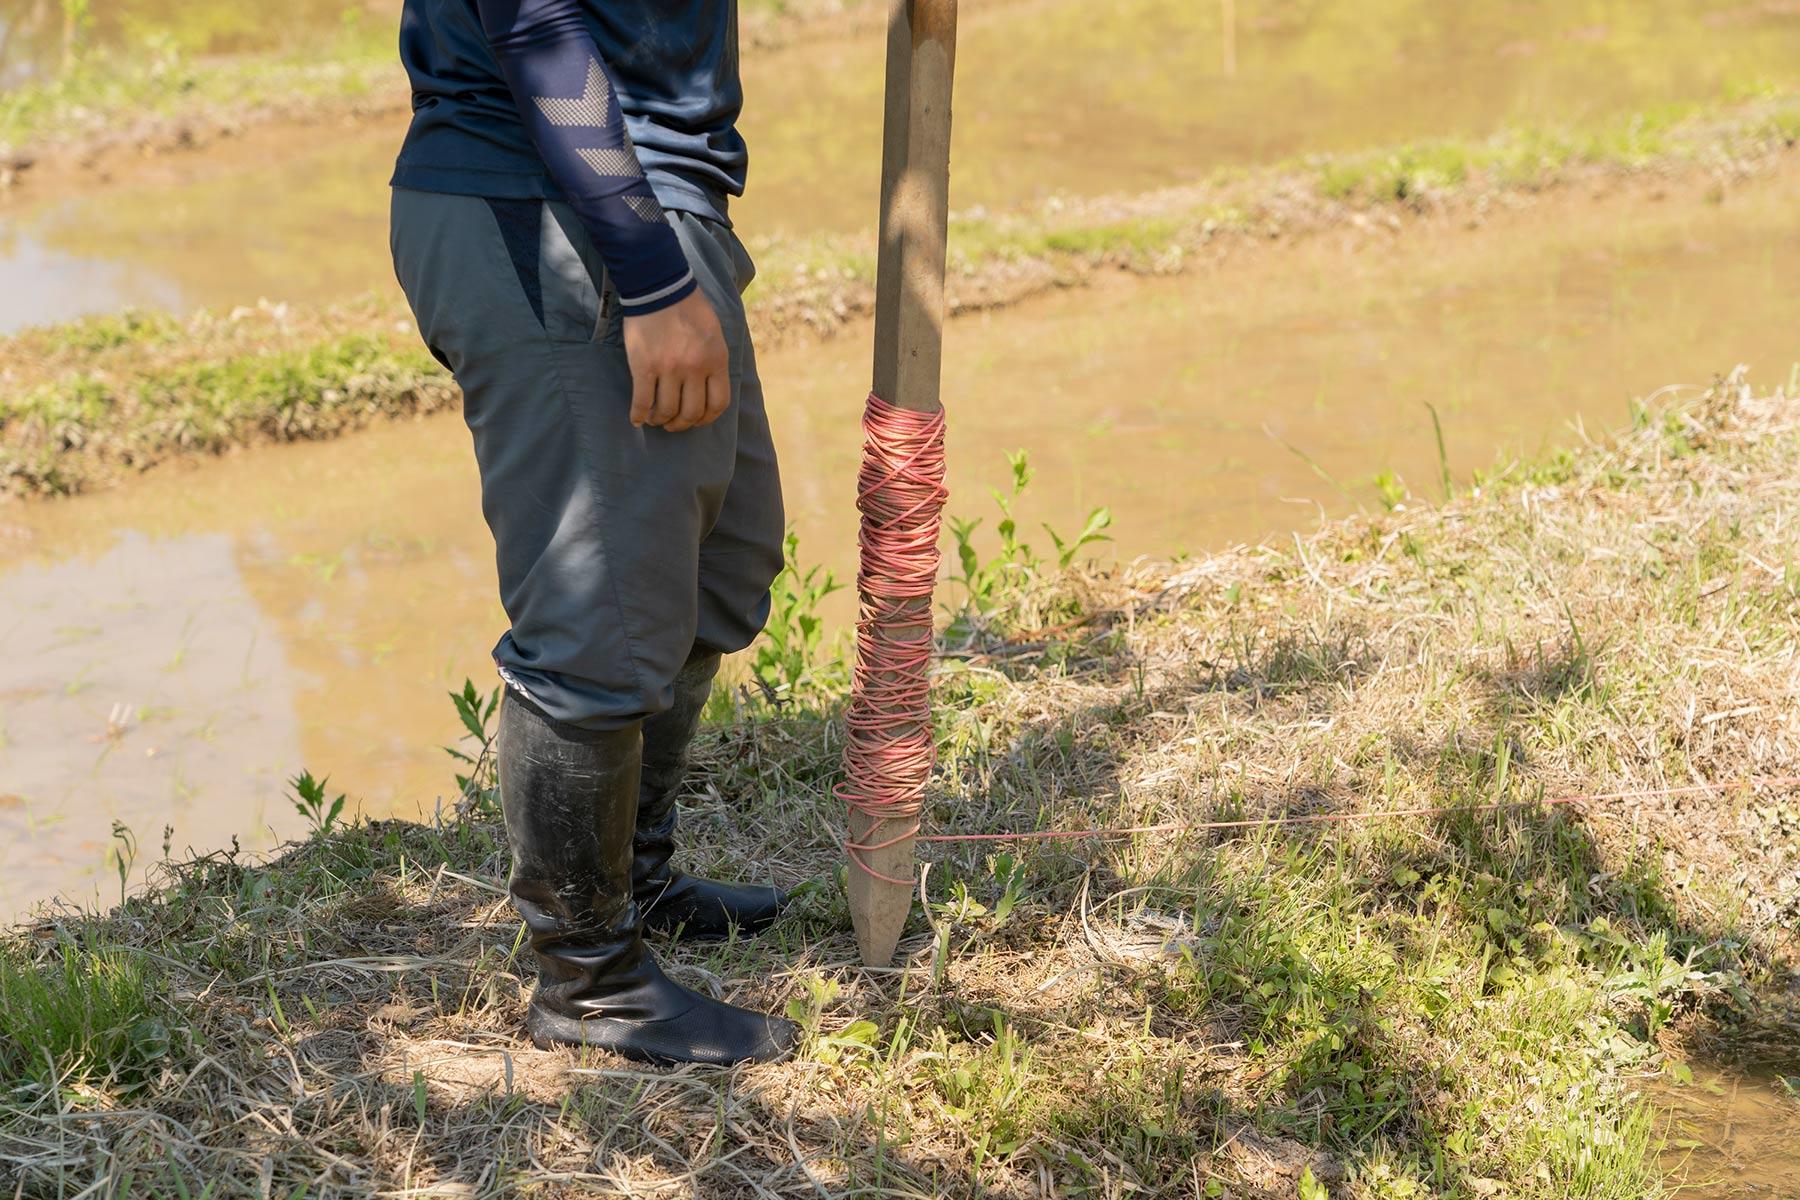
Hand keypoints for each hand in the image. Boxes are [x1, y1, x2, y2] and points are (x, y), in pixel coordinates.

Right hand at [623, 290, 730, 432]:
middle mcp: (694, 368)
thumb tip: (710, 387)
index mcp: (716, 360)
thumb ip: (714, 360)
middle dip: (681, 424)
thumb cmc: (689, 308)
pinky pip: (642, 400)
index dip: (706, 419)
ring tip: (656, 419)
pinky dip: (639, 415)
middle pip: (691, 412)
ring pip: (666, 410)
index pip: (718, 404)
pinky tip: (636, 419)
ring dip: (660, 420)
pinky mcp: (644, 366)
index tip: (697, 421)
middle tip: (673, 424)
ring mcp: (669, 369)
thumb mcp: (714, 334)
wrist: (660, 287)